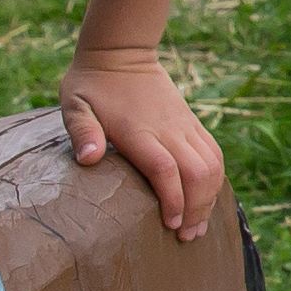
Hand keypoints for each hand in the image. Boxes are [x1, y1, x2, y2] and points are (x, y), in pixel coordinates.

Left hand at [60, 45, 223, 239]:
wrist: (121, 53)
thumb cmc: (92, 85)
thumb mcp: (75, 105)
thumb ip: (82, 132)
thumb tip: (88, 159)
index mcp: (139, 130)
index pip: (165, 169)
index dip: (173, 200)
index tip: (170, 225)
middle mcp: (168, 129)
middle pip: (197, 173)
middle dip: (197, 209)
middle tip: (185, 238)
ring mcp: (183, 125)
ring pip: (212, 165)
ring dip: (210, 198)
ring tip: (198, 226)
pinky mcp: (191, 123)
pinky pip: (215, 154)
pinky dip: (216, 180)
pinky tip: (207, 199)